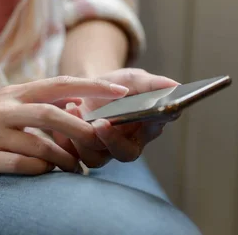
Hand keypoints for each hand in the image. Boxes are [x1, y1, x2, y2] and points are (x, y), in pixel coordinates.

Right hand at [0, 76, 128, 181]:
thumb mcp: (5, 105)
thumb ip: (36, 104)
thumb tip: (76, 107)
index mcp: (13, 93)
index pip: (59, 84)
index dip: (91, 88)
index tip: (119, 93)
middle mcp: (3, 109)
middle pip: (52, 114)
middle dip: (82, 129)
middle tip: (100, 143)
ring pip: (39, 145)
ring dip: (64, 159)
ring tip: (76, 168)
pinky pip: (20, 165)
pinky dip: (40, 171)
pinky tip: (47, 174)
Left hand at [52, 69, 178, 167]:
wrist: (85, 90)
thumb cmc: (114, 85)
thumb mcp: (132, 78)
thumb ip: (151, 83)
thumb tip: (176, 85)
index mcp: (147, 125)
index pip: (155, 128)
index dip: (153, 123)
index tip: (143, 114)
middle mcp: (126, 143)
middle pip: (124, 153)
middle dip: (111, 140)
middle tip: (99, 123)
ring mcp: (103, 152)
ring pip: (95, 158)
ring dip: (82, 138)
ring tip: (73, 109)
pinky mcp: (81, 154)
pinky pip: (72, 156)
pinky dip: (64, 139)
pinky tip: (61, 118)